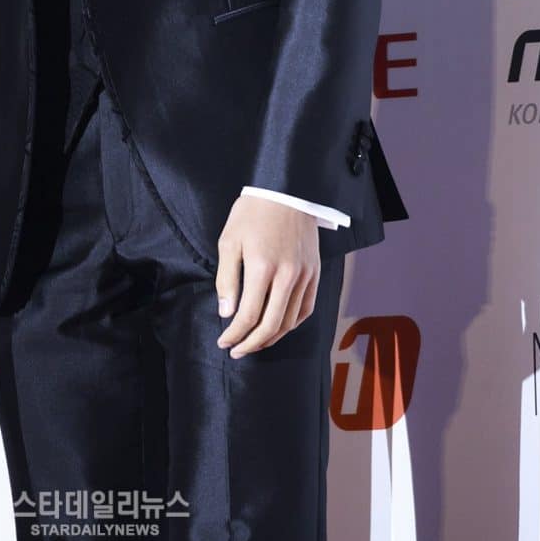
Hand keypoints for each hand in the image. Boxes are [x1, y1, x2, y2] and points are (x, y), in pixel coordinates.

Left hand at [215, 194, 319, 357]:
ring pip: (290, 320)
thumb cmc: (252, 213)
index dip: (234, 334)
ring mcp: (305, 275)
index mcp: (262, 267)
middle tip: (236, 350)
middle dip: (251, 343)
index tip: (223, 341)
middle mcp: (287, 276)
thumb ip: (227, 279)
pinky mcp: (315, 272)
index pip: (248, 315)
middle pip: (271, 325)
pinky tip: (279, 327)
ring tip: (254, 341)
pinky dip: (293, 323)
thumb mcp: (229, 241)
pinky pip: (306, 308)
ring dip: (271, 337)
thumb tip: (227, 313)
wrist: (286, 189)